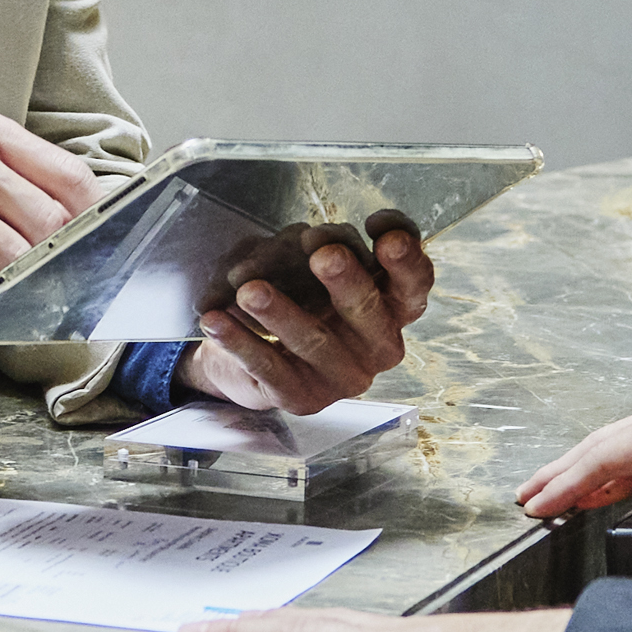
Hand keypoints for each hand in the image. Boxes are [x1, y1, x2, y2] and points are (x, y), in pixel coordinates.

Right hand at [0, 109, 101, 314]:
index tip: (97, 257)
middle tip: (49, 293)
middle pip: (50, 220)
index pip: (70, 177)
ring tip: (0, 299)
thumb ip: (10, 194)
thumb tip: (81, 236)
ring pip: (14, 255)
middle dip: (54, 266)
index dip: (93, 225)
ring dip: (14, 290)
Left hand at [187, 220, 434, 414]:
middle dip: (348, 282)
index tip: (383, 231)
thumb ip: (327, 243)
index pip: (414, 284)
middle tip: (324, 255)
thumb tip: (317, 240)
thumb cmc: (298, 294)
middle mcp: (377, 347)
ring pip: (315, 342)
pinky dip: (241, 342)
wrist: (253, 343)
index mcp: (392, 308)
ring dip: (281, 313)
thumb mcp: (314, 259)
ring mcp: (343, 378)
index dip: (406, 259)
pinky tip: (217, 321)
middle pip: (371, 313)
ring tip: (250, 291)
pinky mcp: (302, 399)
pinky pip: (270, 369)